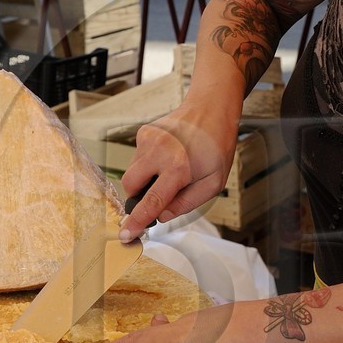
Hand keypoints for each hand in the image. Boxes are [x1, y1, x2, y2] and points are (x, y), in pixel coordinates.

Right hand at [119, 102, 238, 240]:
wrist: (212, 109)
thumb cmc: (216, 146)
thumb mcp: (213, 183)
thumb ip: (187, 203)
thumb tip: (162, 215)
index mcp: (178, 168)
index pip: (151, 201)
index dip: (136, 221)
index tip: (125, 234)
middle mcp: (158, 152)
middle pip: (130, 186)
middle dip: (138, 196)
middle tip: (158, 193)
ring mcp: (148, 140)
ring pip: (133, 171)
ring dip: (146, 178)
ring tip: (171, 168)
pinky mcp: (143, 132)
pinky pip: (137, 157)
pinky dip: (148, 163)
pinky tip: (167, 155)